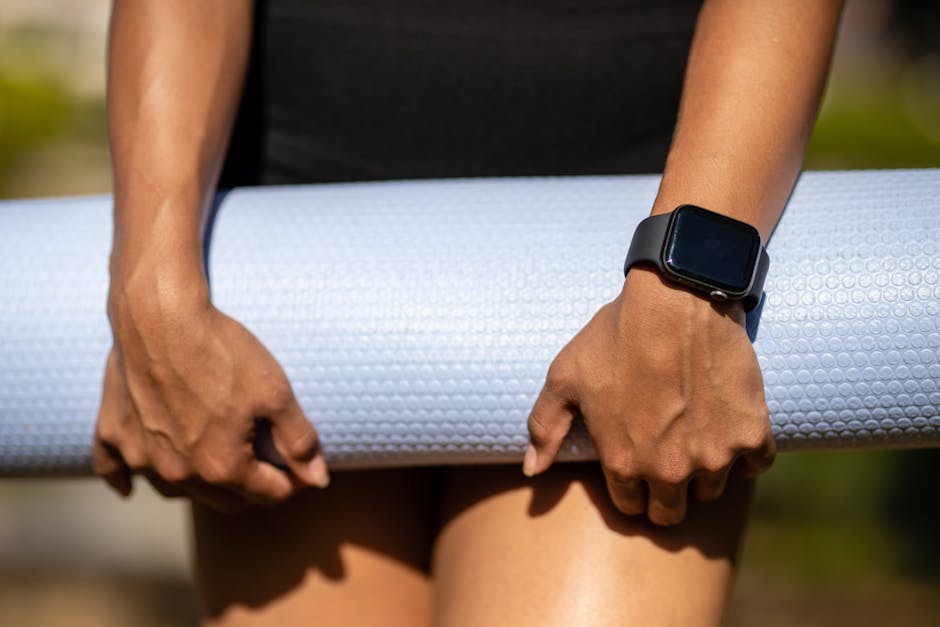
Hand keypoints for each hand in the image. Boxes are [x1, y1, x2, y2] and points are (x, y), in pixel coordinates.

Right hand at [92, 278, 328, 511]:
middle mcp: (179, 473)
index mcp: (223, 467)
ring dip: (198, 484)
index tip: (301, 466)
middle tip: (266, 464)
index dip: (293, 481)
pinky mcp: (113, 432)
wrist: (161, 315)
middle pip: (225, 500)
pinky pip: (114, 470)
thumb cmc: (224, 352)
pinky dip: (125, 479)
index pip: (270, 494)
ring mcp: (141, 456)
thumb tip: (318, 480)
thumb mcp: (276, 393)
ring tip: (215, 463)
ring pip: (176, 491)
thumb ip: (299, 441)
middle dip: (251, 488)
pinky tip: (130, 487)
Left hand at [524, 267, 774, 525]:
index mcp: (624, 463)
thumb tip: (532, 470)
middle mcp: (671, 470)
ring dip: (703, 472)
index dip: (630, 488)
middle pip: (671, 512)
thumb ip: (545, 428)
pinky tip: (727, 426)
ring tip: (693, 437)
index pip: (630, 505)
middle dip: (664, 495)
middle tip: (665, 461)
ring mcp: (716, 455)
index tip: (634, 467)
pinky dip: (745, 451)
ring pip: (712, 490)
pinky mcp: (752, 433)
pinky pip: (755, 464)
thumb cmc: (614, 336)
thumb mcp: (564, 378)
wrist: (675, 300)